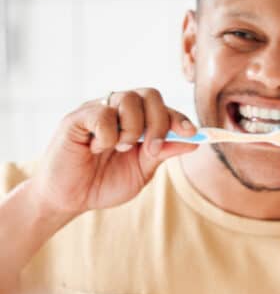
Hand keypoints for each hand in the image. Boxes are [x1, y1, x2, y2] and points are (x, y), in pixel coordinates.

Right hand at [28, 88, 198, 218]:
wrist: (71, 199)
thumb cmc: (105, 183)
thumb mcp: (142, 171)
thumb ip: (164, 153)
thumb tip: (194, 141)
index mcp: (137, 121)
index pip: (164, 108)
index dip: (179, 118)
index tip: (191, 133)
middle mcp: (119, 110)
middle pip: (150, 95)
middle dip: (159, 122)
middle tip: (152, 149)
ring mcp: (98, 110)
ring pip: (128, 99)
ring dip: (132, 129)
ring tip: (120, 149)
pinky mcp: (77, 117)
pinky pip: (102, 113)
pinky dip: (107, 135)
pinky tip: (96, 148)